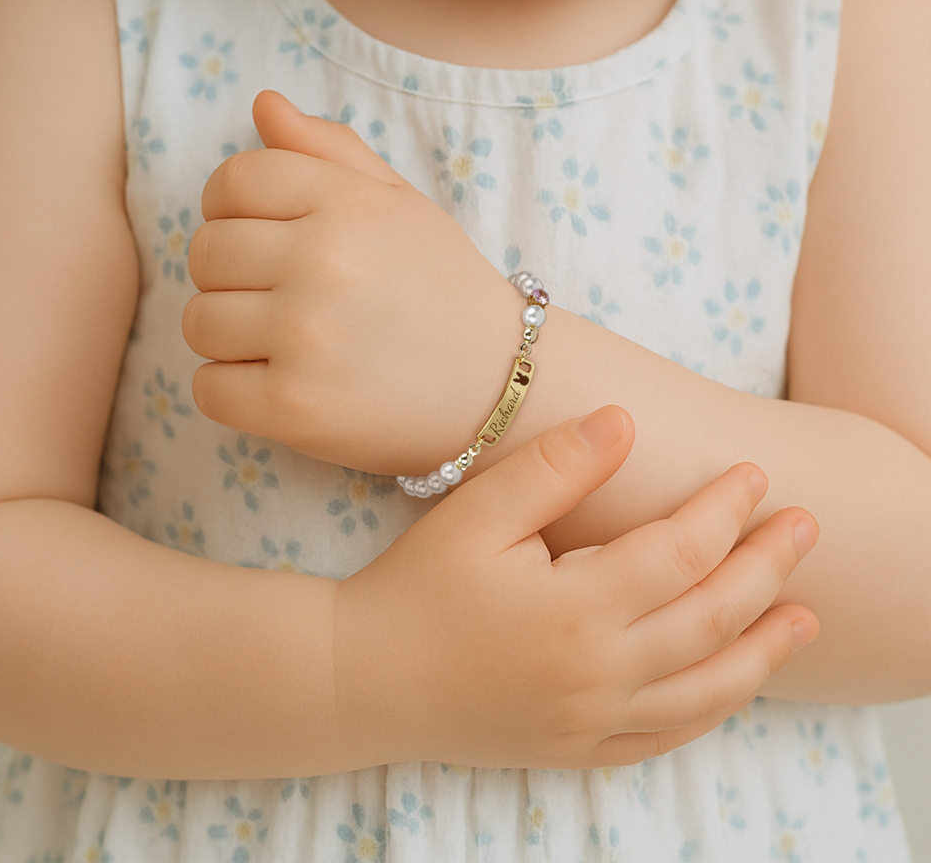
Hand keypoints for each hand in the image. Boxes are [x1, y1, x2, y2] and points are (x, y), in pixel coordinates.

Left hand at [183, 90, 518, 472]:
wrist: (498, 384)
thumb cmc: (442, 287)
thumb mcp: (401, 203)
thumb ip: (330, 150)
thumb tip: (262, 104)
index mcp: (346, 204)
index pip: (232, 182)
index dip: (228, 209)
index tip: (256, 236)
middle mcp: (324, 262)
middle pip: (205, 252)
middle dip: (231, 275)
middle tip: (279, 296)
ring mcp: (307, 337)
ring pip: (199, 322)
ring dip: (230, 335)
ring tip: (283, 343)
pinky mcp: (295, 408)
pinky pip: (208, 389)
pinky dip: (232, 390)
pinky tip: (280, 384)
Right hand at [334, 406, 819, 769]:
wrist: (364, 678)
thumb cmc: (416, 588)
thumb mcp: (475, 514)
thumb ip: (554, 468)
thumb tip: (623, 422)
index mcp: (577, 608)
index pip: (682, 552)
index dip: (725, 510)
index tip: (754, 474)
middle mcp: (600, 673)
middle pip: (712, 616)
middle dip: (766, 567)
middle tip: (807, 527)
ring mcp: (594, 719)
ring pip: (707, 688)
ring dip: (765, 649)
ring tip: (806, 616)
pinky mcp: (578, 748)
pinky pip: (668, 735)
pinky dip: (714, 707)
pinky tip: (734, 684)